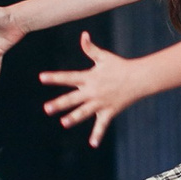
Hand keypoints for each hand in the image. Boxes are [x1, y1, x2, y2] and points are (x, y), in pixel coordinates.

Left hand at [41, 33, 141, 147]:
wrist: (139, 78)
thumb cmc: (120, 66)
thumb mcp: (104, 57)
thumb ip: (90, 48)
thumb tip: (83, 35)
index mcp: (89, 77)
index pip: (68, 77)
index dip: (54, 77)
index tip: (41, 77)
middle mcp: (93, 91)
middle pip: (73, 98)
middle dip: (59, 104)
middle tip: (47, 109)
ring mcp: (101, 103)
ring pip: (84, 112)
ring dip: (74, 118)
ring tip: (64, 123)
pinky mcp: (109, 111)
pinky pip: (102, 125)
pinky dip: (98, 135)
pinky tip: (92, 144)